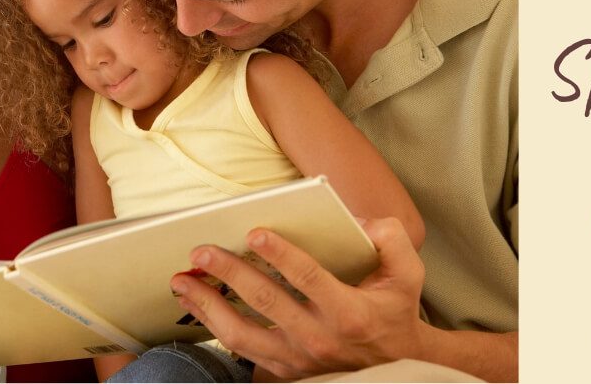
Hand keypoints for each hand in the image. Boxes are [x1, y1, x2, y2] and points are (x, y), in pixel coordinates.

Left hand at [170, 217, 429, 378]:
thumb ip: (392, 239)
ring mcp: (299, 359)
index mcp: (349, 312)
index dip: (280, 254)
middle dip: (229, 273)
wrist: (397, 365)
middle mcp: (320, 339)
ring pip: (242, 334)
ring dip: (208, 306)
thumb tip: (359, 221)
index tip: (254, 232)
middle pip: (266, 302)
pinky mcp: (285, 370)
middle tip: (201, 251)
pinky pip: (241, 351)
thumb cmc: (396, 311)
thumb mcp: (408, 273)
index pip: (308, 278)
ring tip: (183, 282)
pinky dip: (214, 327)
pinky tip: (198, 306)